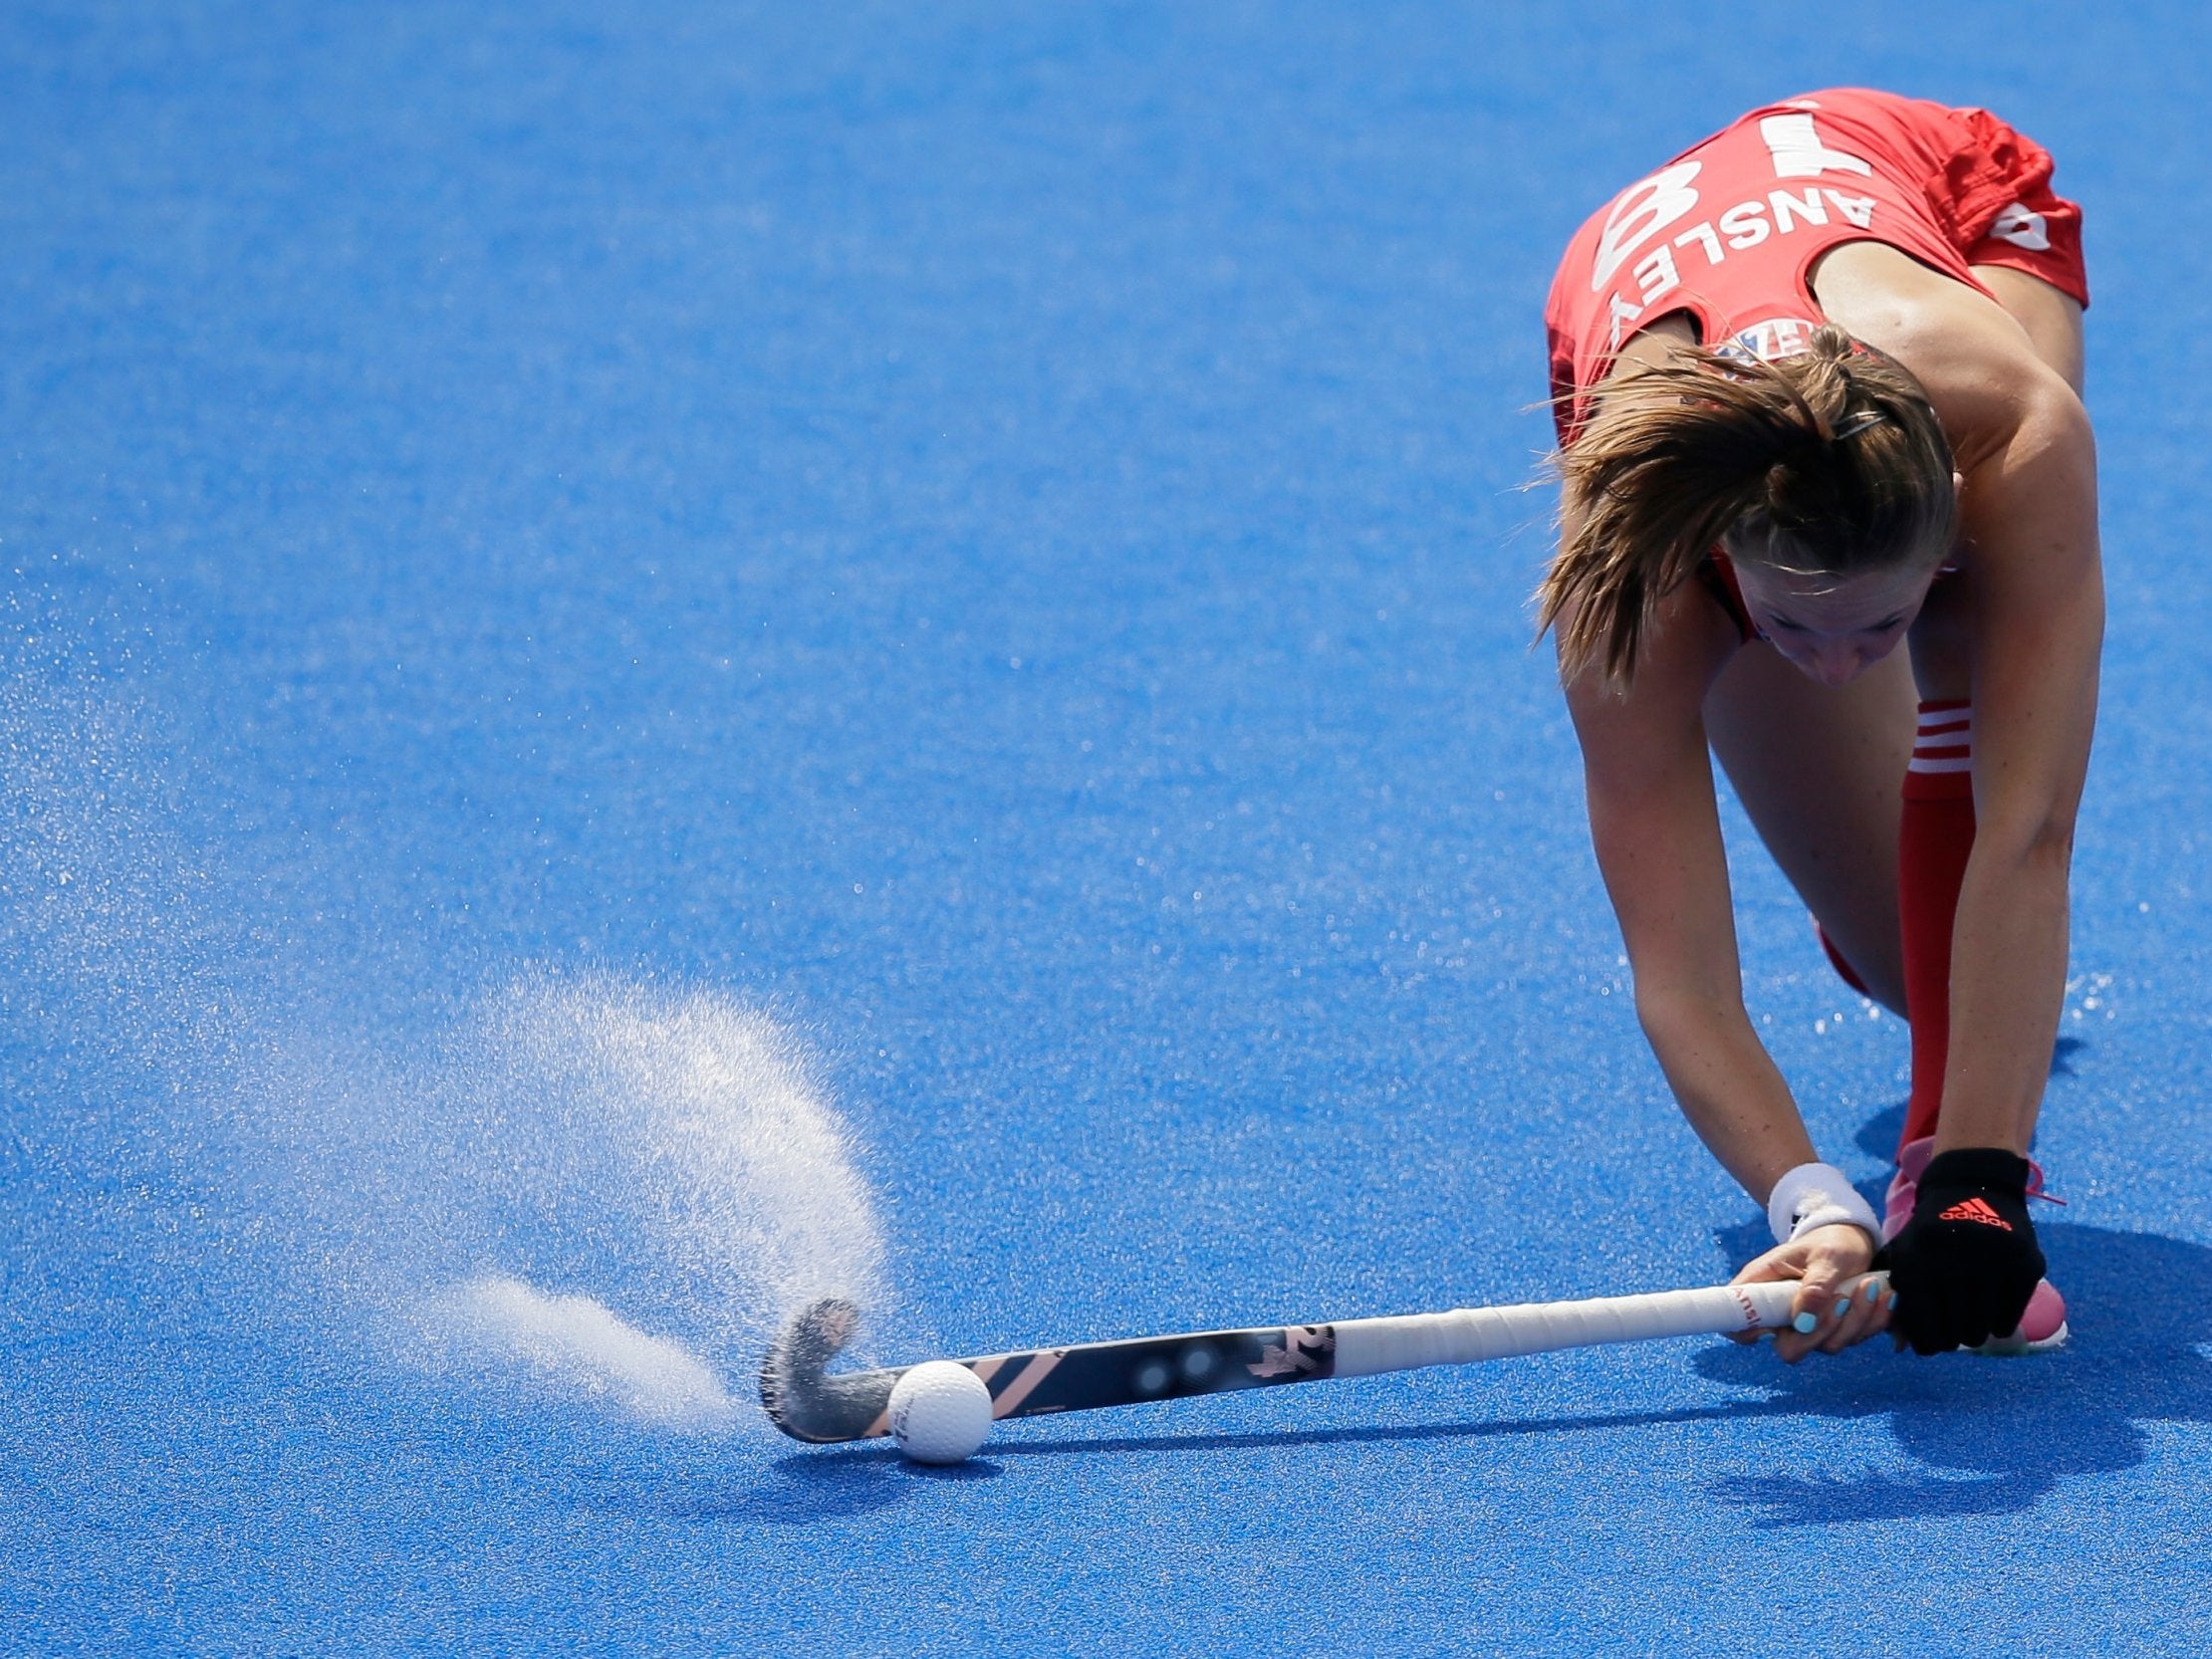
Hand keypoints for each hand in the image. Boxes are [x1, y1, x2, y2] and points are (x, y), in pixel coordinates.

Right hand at [1729, 1223, 1890, 1361]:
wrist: (1857, 1239)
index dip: (1749, 1334)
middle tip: (1842, 1299)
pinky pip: (1855, 1338)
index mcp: (1763, 1288)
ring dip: (1856, 1319)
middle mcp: (1783, 1314)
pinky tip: (1884, 1297)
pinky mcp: (1836, 1329)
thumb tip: (1803, 1323)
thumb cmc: (1831, 1241)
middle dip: (1822, 1330)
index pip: (1737, 1324)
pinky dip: (1873, 1320)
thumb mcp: (1824, 1256)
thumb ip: (1814, 1288)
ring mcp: (1810, 1325)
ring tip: (1869, 1286)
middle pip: (1789, 1349)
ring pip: (1828, 1345)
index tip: (1777, 1327)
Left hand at [1874, 1148, 2044, 1353]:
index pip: (1924, 1326)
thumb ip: (1898, 1299)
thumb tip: (1903, 1348)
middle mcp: (1956, 1261)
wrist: (1972, 1186)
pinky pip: (2009, 1320)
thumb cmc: (1931, 1231)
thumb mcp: (1904, 1254)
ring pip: (1983, 1330)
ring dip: (1976, 1331)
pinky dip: (1999, 1324)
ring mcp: (1994, 1263)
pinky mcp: (2025, 1264)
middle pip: (1955, 1333)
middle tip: (1953, 1330)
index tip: (1932, 1342)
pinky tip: (1992, 1310)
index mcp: (1918, 1260)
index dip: (1927, 1342)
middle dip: (1952, 1338)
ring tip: (1971, 1317)